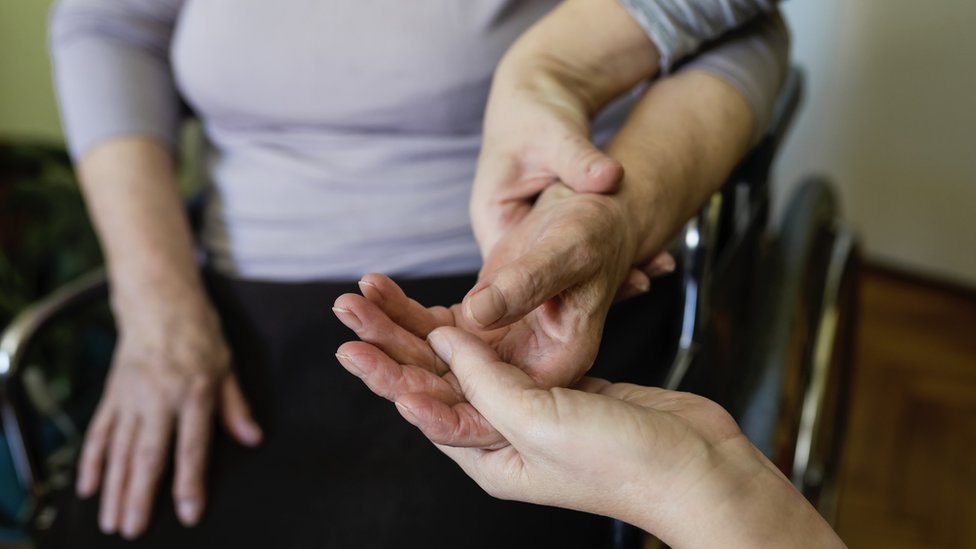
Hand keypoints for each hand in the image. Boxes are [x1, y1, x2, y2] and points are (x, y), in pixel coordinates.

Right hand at [77, 293, 261, 538]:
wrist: (158, 301)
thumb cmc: (198, 332)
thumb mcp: (227, 365)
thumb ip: (236, 406)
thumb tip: (253, 438)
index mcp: (194, 392)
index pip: (192, 446)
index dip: (190, 482)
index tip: (187, 512)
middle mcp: (159, 398)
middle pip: (147, 454)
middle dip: (140, 496)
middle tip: (134, 529)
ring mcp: (131, 397)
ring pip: (119, 450)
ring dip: (114, 488)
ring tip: (111, 521)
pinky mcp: (112, 394)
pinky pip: (99, 432)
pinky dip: (91, 461)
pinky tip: (88, 487)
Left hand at [334, 184, 638, 446]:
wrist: (608, 215)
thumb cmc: (601, 235)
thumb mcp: (574, 262)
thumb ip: (527, 292)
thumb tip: (475, 314)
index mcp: (552, 383)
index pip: (480, 414)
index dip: (432, 401)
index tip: (386, 380)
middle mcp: (522, 383)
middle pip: (446, 386)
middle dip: (392, 363)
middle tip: (348, 340)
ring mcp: (500, 360)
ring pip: (434, 356)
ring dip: (388, 331)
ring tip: (348, 304)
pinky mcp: (485, 331)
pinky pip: (435, 327)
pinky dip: (402, 308)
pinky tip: (373, 287)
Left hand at [388, 327, 843, 548]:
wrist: (699, 466)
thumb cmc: (624, 462)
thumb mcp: (540, 422)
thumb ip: (486, 380)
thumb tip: (444, 338)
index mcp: (490, 457)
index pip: (421, 405)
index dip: (384, 370)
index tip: (350, 339)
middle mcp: (504, 435)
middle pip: (435, 380)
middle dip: (392, 342)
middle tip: (351, 304)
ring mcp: (533, 411)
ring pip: (466, 360)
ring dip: (426, 328)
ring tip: (384, 295)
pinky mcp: (561, 387)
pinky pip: (504, 352)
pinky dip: (478, 327)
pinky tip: (453, 308)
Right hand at [474, 55, 671, 300]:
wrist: (544, 84)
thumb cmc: (534, 107)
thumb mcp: (554, 133)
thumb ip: (579, 160)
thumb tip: (611, 178)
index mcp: (494, 218)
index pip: (514, 275)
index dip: (553, 288)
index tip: (600, 287)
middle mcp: (514, 233)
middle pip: (544, 279)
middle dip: (590, 284)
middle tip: (639, 282)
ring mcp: (538, 232)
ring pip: (569, 267)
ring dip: (608, 271)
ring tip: (650, 273)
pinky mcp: (562, 226)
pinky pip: (587, 248)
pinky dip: (615, 252)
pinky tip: (650, 256)